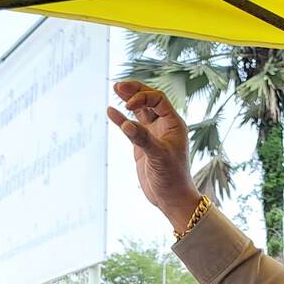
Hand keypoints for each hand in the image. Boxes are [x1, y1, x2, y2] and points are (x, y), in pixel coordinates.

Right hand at [107, 81, 201, 229]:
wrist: (171, 198)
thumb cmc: (172, 177)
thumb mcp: (158, 157)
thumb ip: (142, 139)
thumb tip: (125, 123)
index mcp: (174, 123)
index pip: (158, 99)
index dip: (142, 97)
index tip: (128, 106)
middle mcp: (164, 125)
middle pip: (149, 100)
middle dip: (134, 91)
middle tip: (118, 85)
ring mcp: (153, 134)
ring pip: (140, 111)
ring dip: (128, 100)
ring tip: (115, 89)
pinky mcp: (142, 144)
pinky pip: (131, 126)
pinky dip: (121, 119)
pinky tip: (110, 111)